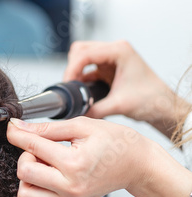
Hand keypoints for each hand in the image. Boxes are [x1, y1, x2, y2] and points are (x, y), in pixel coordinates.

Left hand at [6, 117, 173, 196]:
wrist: (137, 165)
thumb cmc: (115, 142)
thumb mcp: (82, 126)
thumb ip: (47, 127)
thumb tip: (18, 126)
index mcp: (74, 163)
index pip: (32, 147)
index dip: (16, 133)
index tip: (12, 126)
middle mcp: (69, 186)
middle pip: (24, 174)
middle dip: (24, 156)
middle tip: (39, 148)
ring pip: (24, 195)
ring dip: (26, 178)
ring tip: (43, 166)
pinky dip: (33, 196)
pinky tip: (43, 180)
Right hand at [64, 40, 186, 137]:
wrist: (162, 106)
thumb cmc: (150, 99)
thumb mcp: (119, 105)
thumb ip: (94, 109)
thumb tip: (75, 112)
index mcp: (120, 51)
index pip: (85, 53)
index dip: (72, 69)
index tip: (67, 85)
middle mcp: (114, 51)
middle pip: (80, 50)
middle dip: (71, 68)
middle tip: (70, 86)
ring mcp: (110, 59)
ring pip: (81, 58)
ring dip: (75, 73)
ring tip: (75, 90)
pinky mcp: (108, 69)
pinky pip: (87, 70)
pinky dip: (81, 80)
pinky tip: (82, 92)